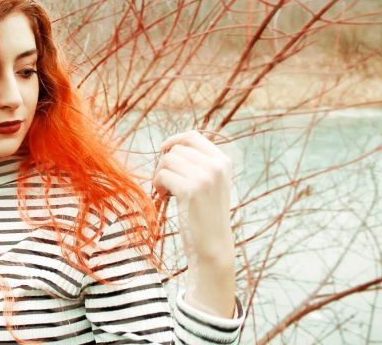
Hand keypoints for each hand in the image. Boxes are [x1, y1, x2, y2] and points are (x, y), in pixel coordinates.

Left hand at [153, 130, 235, 316]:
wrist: (213, 245)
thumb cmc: (206, 214)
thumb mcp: (211, 184)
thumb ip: (199, 163)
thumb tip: (170, 145)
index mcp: (223, 162)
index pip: (193, 136)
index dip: (174, 140)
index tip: (164, 149)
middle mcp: (216, 166)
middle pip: (176, 149)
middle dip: (165, 164)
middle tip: (167, 183)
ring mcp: (205, 177)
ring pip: (167, 160)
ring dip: (160, 174)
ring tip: (166, 190)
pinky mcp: (191, 190)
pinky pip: (163, 175)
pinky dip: (158, 185)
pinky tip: (164, 196)